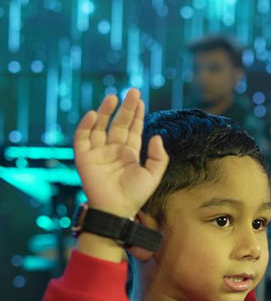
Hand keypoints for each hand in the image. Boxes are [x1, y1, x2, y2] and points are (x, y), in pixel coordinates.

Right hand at [73, 88, 168, 218]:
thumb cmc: (135, 195)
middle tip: (132, 91)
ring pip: (100, 126)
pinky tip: (94, 114)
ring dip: (106, 111)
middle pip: (119, 123)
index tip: (141, 100)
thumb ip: (158, 157)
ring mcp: (98, 152)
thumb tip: (156, 137)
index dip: (137, 115)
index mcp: (129, 153)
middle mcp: (113, 150)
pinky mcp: (84, 157)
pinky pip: (83, 138)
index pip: (133, 129)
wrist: (117, 209)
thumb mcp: (153, 175)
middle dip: (125, 108)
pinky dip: (86, 125)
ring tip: (113, 97)